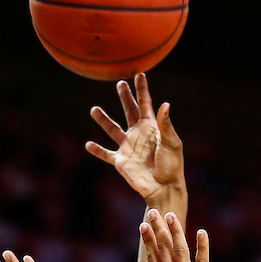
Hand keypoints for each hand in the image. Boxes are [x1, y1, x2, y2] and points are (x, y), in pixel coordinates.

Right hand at [86, 72, 184, 205]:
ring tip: (94, 109)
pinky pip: (106, 154)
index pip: (145, 104)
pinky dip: (97, 150)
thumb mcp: (171, 143)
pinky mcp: (121, 161)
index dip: (142, 89)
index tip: (140, 74)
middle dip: (125, 97)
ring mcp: (128, 147)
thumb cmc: (171, 166)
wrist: (163, 187)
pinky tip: (88, 145)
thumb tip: (164, 104)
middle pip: (129, 110)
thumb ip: (165, 125)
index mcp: (151, 127)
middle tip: (120, 83)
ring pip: (112, 129)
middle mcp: (138, 134)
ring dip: (103, 120)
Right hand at [132, 210, 220, 261]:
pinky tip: (201, 232)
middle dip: (157, 230)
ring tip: (171, 216)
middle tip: (153, 212)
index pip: (153, 259)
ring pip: (179, 252)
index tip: (144, 226)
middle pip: (163, 251)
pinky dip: (202, 246)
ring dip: (175, 232)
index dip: (148, 241)